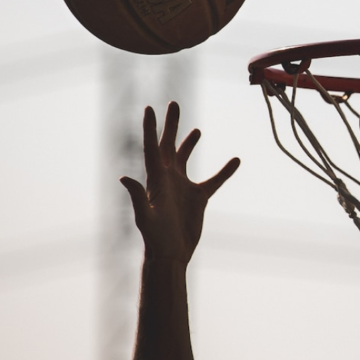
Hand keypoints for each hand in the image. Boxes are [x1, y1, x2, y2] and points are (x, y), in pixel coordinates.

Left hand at [120, 102, 239, 263]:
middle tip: (174, 104)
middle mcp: (168, 178)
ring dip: (189, 143)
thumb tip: (123, 177)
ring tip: (195, 130)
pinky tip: (236, 161)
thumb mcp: (145, 217)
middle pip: (169, 145)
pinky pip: (214, 181)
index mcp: (156, 178)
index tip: (150, 108)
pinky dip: (225, 171)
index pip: (152, 147)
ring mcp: (182, 187)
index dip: (150, 127)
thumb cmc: (154, 238)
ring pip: (186, 159)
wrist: (170, 255)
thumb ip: (136, 196)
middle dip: (171, 124)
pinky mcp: (197, 198)